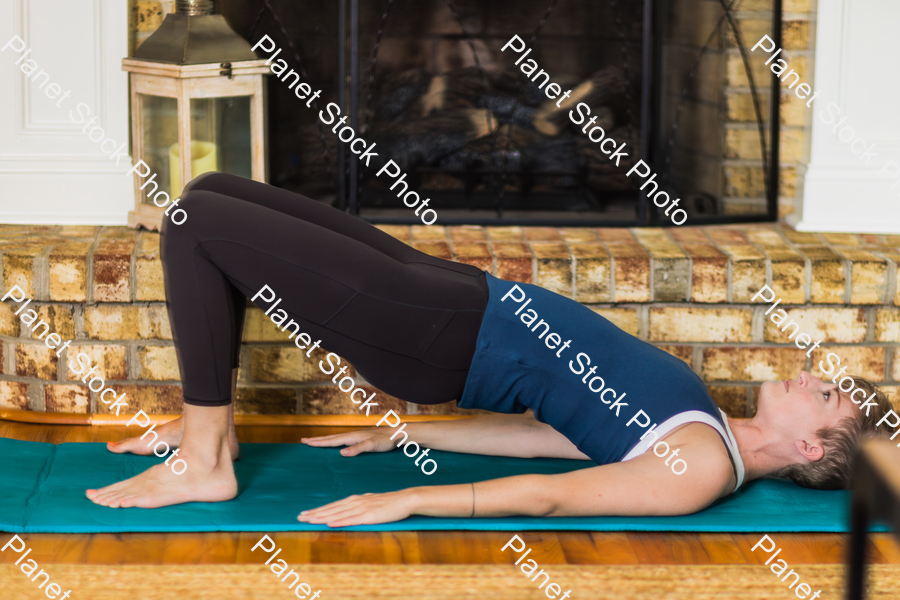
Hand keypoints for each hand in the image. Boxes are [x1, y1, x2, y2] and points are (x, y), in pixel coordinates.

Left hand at [298, 489, 417, 526]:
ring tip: (309, 520)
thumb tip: (348, 510)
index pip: (333, 505)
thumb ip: (359, 506)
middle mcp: (355, 502)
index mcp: (355, 499)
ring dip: (322, 517)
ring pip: (337, 513)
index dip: (318, 510)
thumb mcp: (371, 502)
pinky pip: (351, 519)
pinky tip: (329, 523)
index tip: (306, 513)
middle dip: (314, 513)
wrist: (404, 499)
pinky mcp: (368, 516)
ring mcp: (361, 508)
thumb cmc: (389, 502)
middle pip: (331, 508)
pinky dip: (339, 521)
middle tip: (299, 516)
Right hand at [300, 428, 397, 455]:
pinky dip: (334, 442)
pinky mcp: (361, 439)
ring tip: (315, 442)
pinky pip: (343, 441)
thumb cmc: (387, 440)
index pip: (332, 440)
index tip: (305, 442)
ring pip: (336, 438)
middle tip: (303, 440)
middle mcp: (352, 435)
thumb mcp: (372, 446)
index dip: (318, 442)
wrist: (398, 433)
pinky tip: (335, 445)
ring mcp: (356, 437)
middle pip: (331, 438)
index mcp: (352, 437)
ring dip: (324, 440)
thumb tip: (341, 453)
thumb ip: (358, 449)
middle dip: (317, 440)